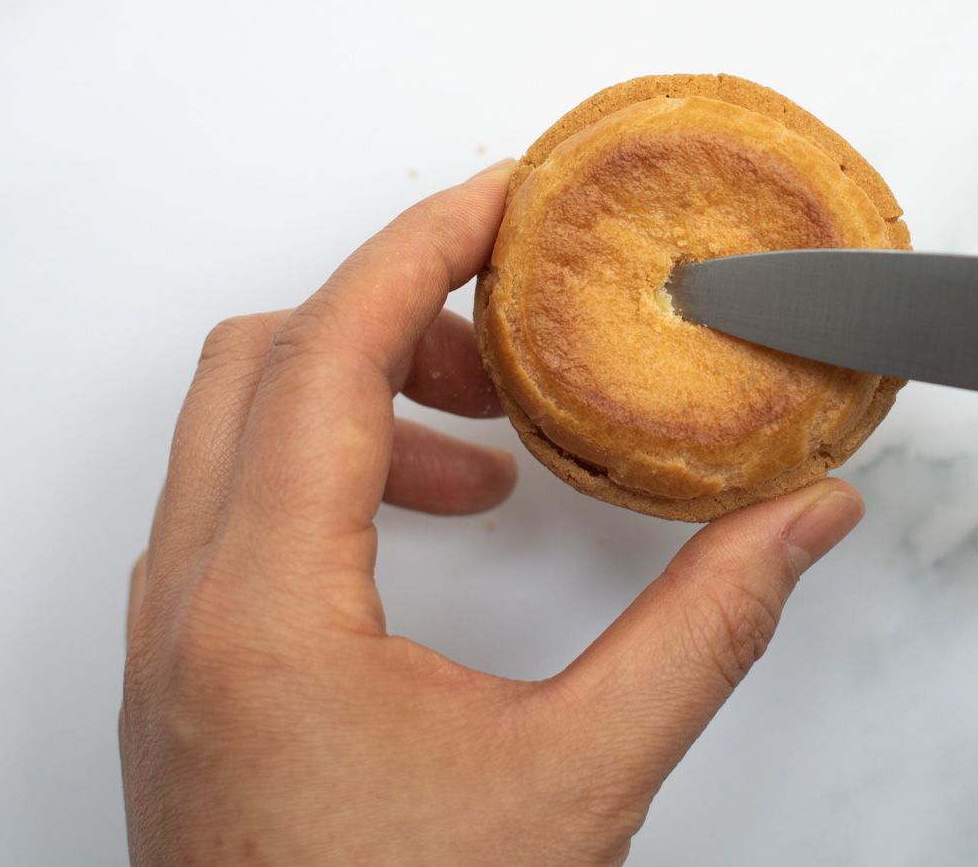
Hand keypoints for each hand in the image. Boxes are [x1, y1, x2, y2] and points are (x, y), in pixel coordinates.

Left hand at [119, 162, 865, 865]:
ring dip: (366, 395)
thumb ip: (706, 631)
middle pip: (264, 361)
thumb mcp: (581, 779)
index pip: (330, 350)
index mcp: (263, 610)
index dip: (424, 245)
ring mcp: (173, 640)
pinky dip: (335, 471)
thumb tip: (804, 521)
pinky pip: (237, 507)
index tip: (506, 197)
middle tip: (516, 316)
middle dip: (398, 310)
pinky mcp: (189, 672)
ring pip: (237, 431)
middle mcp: (187, 608)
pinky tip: (435, 527)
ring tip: (493, 447)